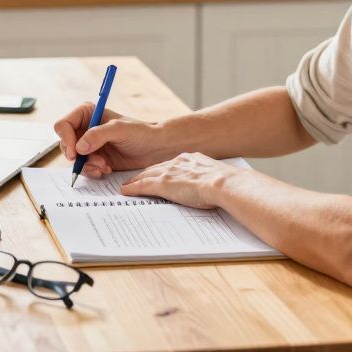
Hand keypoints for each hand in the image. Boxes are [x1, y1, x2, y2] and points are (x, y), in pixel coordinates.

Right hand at [53, 102, 173, 177]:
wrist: (155, 148)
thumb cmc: (141, 133)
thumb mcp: (120, 130)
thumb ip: (98, 135)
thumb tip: (79, 147)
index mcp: (87, 114)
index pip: (63, 125)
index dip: (65, 139)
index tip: (75, 152)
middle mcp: (84, 128)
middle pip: (64, 144)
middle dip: (78, 156)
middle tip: (94, 161)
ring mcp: (89, 145)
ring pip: (73, 159)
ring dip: (87, 165)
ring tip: (104, 166)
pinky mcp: (95, 158)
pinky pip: (83, 168)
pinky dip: (92, 171)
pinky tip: (106, 169)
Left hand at [119, 153, 241, 209]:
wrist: (225, 183)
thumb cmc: (226, 184)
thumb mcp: (215, 176)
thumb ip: (207, 179)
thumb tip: (211, 188)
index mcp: (192, 159)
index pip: (170, 165)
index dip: (160, 170)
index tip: (155, 174)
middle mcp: (178, 162)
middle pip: (155, 168)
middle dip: (144, 174)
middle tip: (133, 179)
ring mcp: (170, 172)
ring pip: (146, 175)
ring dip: (135, 181)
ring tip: (126, 185)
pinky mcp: (164, 184)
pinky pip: (143, 186)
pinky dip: (132, 188)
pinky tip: (125, 192)